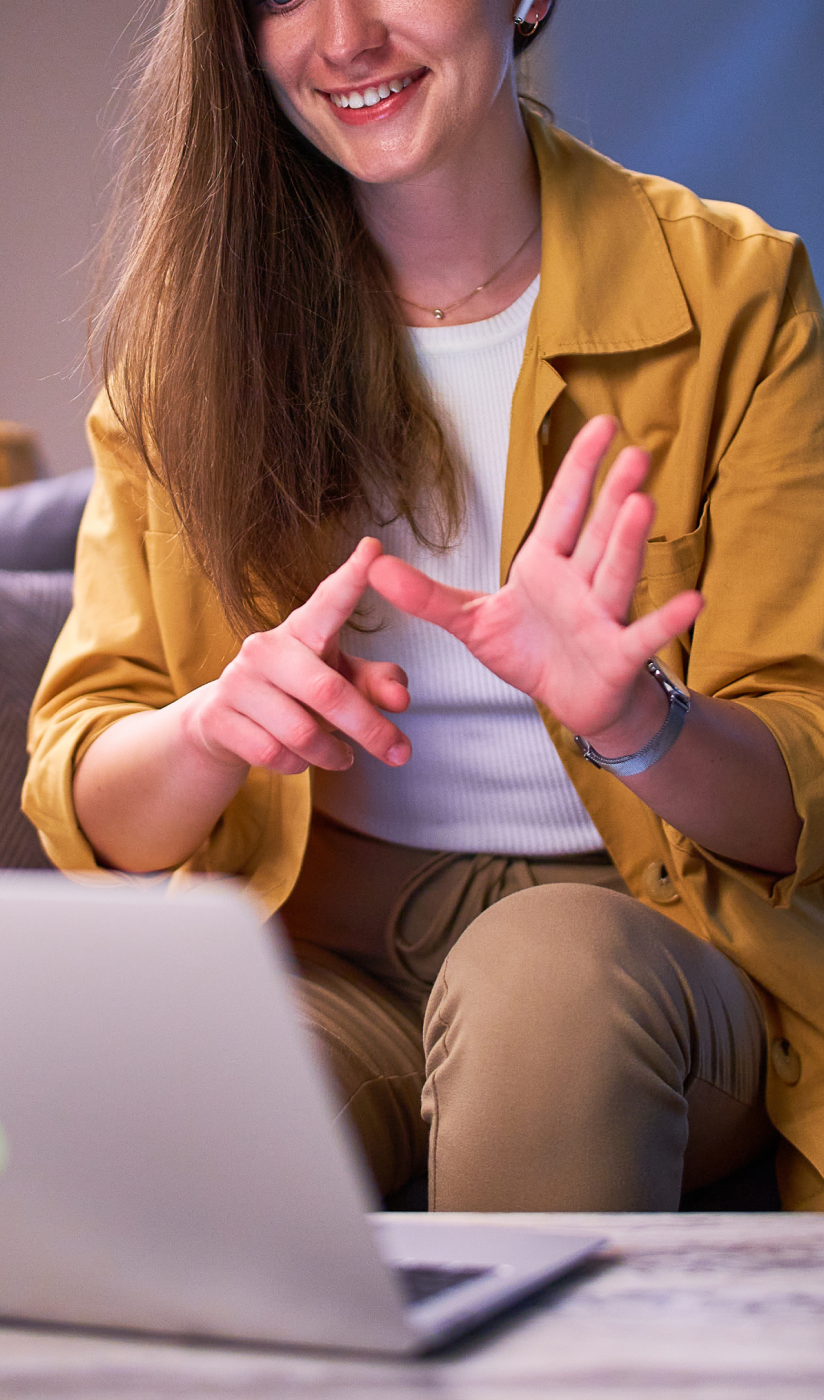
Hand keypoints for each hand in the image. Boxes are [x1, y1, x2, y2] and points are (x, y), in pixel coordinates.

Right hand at [184, 537, 411, 775]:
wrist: (223, 725)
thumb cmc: (296, 695)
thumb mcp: (340, 683)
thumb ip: (376, 685)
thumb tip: (402, 700)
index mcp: (302, 630)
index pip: (329, 601)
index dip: (352, 577)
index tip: (374, 549)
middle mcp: (265, 647)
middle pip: (327, 691)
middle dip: (370, 728)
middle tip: (401, 752)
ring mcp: (237, 681)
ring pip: (301, 732)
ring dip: (332, 754)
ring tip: (344, 757)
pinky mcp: (217, 717)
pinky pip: (272, 754)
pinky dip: (297, 766)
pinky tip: (300, 761)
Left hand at [367, 416, 702, 743]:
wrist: (571, 701)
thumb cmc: (531, 651)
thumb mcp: (472, 623)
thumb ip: (426, 595)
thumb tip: (372, 565)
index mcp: (545, 564)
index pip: (564, 507)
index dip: (581, 468)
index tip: (601, 424)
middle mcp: (579, 581)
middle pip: (597, 531)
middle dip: (613, 494)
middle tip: (633, 453)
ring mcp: (603, 616)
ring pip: (616, 572)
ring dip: (629, 541)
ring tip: (645, 503)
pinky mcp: (619, 654)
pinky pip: (644, 635)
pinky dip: (667, 620)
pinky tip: (694, 600)